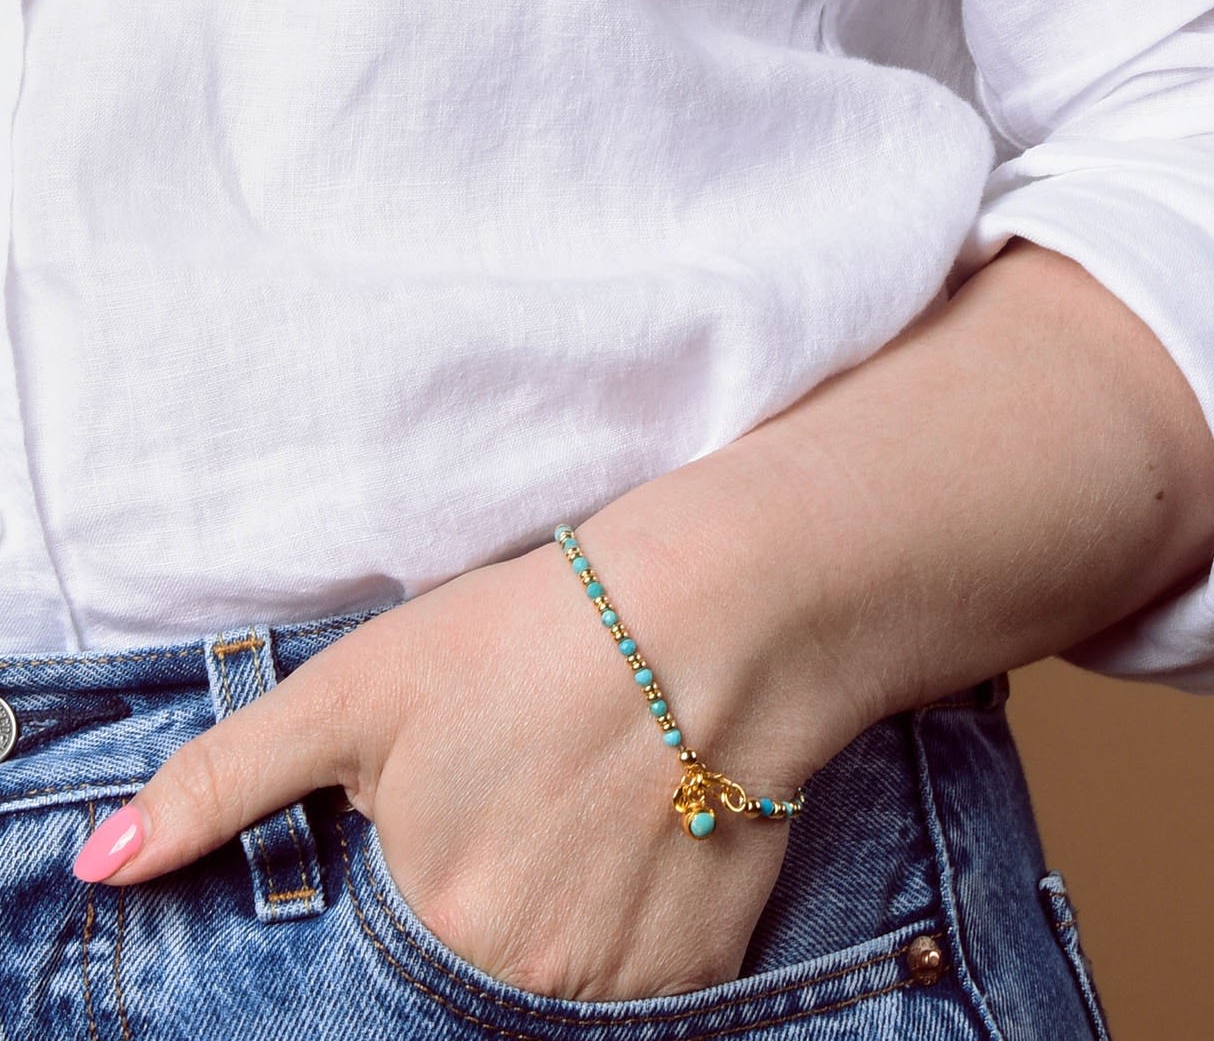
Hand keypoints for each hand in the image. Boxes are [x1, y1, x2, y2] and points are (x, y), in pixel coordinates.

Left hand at [67, 487, 857, 1001]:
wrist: (724, 613)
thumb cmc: (533, 637)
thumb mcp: (361, 687)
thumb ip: (225, 782)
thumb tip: (103, 867)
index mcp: (432, 919)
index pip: (380, 957)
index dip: (414, 880)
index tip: (459, 821)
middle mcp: (522, 977)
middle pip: (469, 968)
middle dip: (481, 898)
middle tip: (526, 800)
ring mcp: (621, 986)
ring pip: (552, 980)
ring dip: (554, 916)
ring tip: (588, 810)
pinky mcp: (702, 970)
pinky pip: (636, 983)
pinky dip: (626, 926)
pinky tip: (638, 836)